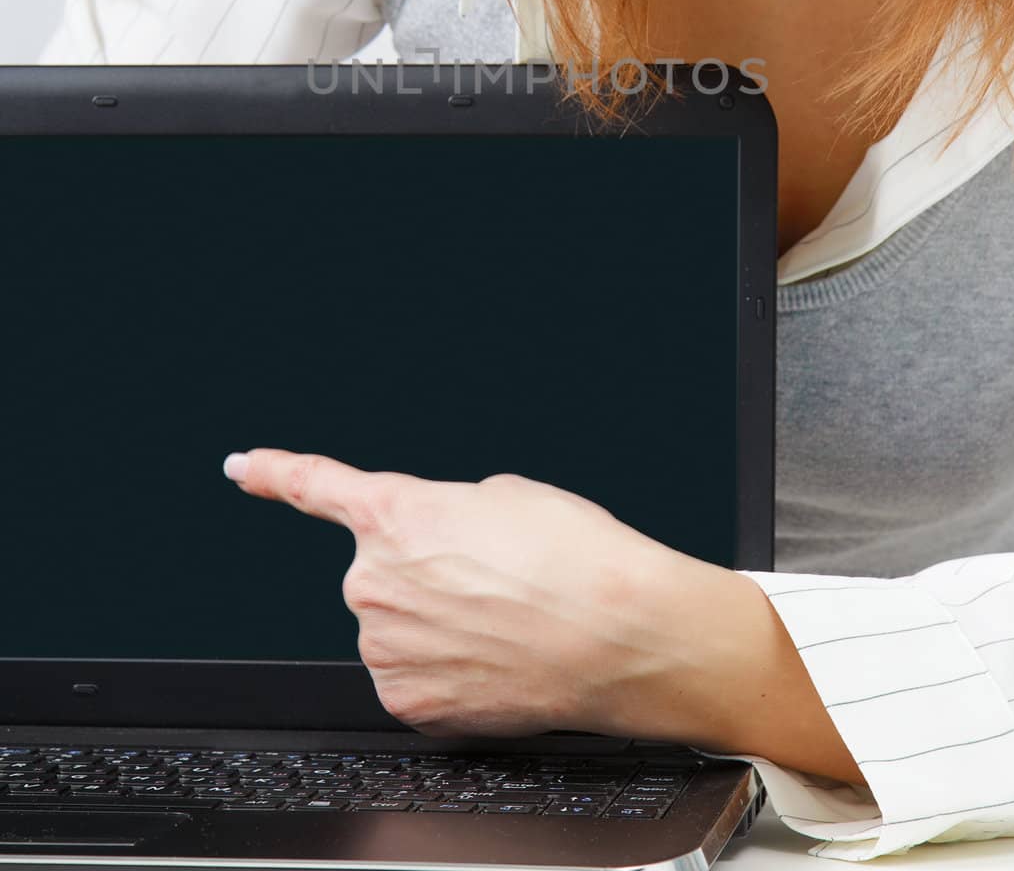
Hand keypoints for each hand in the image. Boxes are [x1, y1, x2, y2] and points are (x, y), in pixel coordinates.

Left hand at [223, 447, 692, 739]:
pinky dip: (446, 670)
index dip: (271, 472)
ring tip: (502, 620)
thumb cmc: (572, 557)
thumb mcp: (504, 495)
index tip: (242, 467)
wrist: (616, 635)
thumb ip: (444, 513)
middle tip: (490, 582)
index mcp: (394, 515)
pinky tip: (492, 658)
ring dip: (437, 624)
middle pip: (380, 573)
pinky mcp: (407, 701)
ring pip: (398, 629)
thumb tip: (439, 544)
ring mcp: (385, 647)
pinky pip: (413, 676)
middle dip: (424, 576)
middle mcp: (373, 581)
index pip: (313, 486)